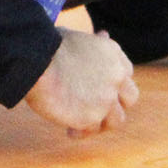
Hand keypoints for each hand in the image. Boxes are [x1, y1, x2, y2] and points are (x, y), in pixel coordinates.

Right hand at [23, 28, 138, 137]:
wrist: (36, 62)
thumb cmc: (47, 46)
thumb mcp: (76, 35)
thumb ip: (92, 41)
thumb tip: (103, 35)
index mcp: (113, 53)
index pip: (126, 73)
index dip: (113, 83)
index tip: (98, 87)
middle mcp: (116, 76)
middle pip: (130, 98)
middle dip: (115, 104)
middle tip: (97, 109)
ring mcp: (107, 98)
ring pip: (116, 120)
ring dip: (100, 123)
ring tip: (82, 125)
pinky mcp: (92, 117)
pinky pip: (92, 131)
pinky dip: (81, 132)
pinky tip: (69, 131)